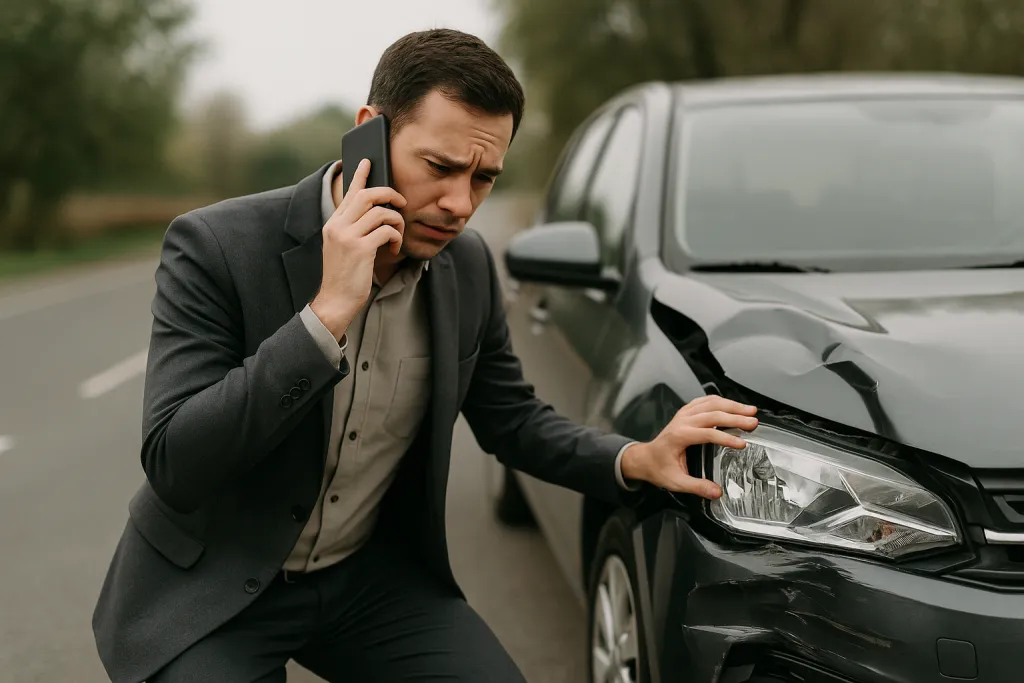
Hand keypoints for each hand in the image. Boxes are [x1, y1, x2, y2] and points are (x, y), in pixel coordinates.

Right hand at [310, 158, 406, 338]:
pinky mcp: (360, 249)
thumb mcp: (345, 248)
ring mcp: (347, 237)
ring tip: (398, 236)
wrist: (335, 301)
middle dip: (389, 194)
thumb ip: (355, 229)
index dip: (361, 176)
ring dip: (397, 222)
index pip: (349, 193)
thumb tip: (378, 214)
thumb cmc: (345, 276)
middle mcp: (338, 226)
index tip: (368, 161)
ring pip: (381, 213)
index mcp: (333, 224)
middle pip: (367, 195)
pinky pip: (386, 231)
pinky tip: (395, 250)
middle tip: (401, 202)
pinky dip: (396, 238)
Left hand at [620, 396, 758, 498]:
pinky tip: (732, 405)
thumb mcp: (675, 482)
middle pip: (713, 414)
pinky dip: (721, 401)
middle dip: (735, 417)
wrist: (644, 458)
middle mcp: (682, 421)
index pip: (707, 433)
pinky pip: (705, 401)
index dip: (726, 438)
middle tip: (753, 423)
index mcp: (679, 436)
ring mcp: (683, 414)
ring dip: (732, 405)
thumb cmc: (658, 468)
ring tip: (750, 411)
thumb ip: (697, 487)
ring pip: (710, 403)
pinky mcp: (686, 413)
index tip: (741, 443)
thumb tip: (716, 492)